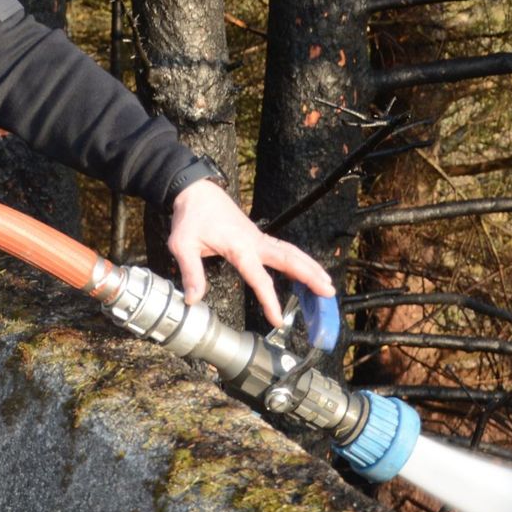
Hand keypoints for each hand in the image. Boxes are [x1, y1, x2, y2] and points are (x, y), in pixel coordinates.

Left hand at [165, 179, 333, 327]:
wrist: (196, 191)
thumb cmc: (190, 218)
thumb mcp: (182, 245)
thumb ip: (191, 272)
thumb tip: (193, 300)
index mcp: (239, 247)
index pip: (260, 278)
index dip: (270, 300)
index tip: (278, 320)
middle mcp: (255, 242)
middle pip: (289, 260)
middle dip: (310, 276)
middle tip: (329, 292)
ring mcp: (259, 238)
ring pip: (291, 253)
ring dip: (310, 267)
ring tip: (328, 284)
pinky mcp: (258, 237)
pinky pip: (284, 249)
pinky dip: (299, 259)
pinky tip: (306, 269)